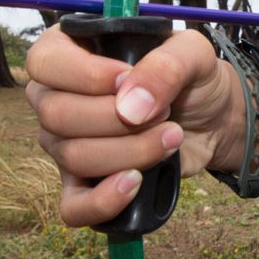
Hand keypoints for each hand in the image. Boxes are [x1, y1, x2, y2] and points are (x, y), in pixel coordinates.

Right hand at [26, 25, 243, 226]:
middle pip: (57, 115)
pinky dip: (103, 201)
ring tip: (172, 136)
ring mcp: (64, 142)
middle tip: (164, 112)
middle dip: (119, 119)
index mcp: (70, 51)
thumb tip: (129, 108)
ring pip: (74, 156)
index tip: (126, 80)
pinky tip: (135, 183)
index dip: (84, 75)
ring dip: (133, 151)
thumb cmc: (192, 77)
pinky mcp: (84, 182)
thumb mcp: (192, 53)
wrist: (214, 118)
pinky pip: (74, 206)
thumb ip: (165, 66)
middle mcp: (56, 97)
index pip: (43, 62)